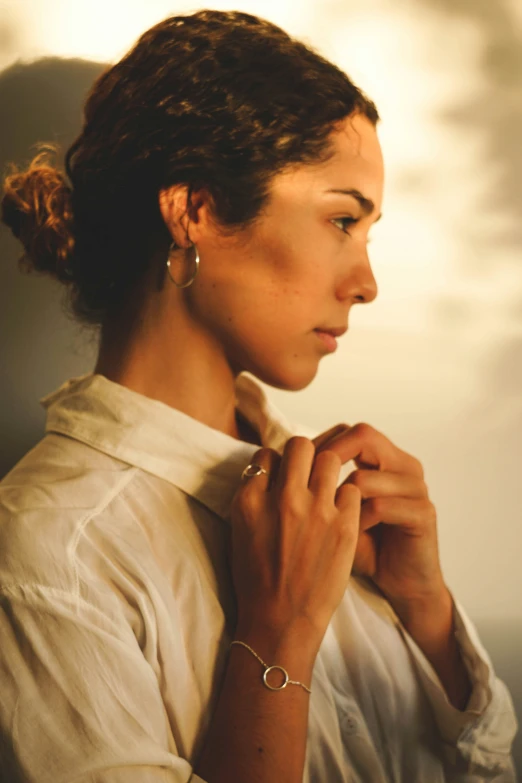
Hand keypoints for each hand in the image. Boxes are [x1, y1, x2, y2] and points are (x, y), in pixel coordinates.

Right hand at [230, 437, 360, 649]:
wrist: (281, 621)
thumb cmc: (256, 580)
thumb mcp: (240, 531)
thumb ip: (254, 496)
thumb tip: (269, 471)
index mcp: (250, 500)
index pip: (267, 455)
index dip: (277, 462)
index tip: (282, 475)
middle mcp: (282, 499)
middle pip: (300, 445)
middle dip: (305, 453)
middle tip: (309, 471)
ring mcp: (316, 511)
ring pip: (330, 459)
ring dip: (329, 468)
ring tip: (327, 487)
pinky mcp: (344, 526)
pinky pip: (352, 489)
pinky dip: (347, 496)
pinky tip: (341, 511)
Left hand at [312, 423, 446, 607]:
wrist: (402, 584)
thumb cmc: (365, 546)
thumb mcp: (338, 510)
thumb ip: (320, 484)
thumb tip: (280, 464)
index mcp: (387, 459)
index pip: (350, 432)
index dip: (321, 443)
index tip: (294, 466)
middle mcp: (405, 466)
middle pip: (363, 436)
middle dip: (327, 458)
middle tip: (306, 485)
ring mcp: (417, 487)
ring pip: (364, 476)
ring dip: (339, 502)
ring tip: (328, 523)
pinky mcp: (423, 513)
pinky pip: (381, 506)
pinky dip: (358, 522)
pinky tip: (349, 537)